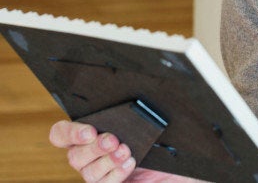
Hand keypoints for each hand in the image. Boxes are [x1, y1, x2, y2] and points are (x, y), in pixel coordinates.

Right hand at [49, 120, 198, 182]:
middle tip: (113, 140)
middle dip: (94, 147)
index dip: (69, 133)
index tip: (91, 130)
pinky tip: (129, 163)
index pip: (61, 134)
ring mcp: (100, 174)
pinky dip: (115, 174)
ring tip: (126, 151)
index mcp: (92, 135)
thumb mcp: (149, 125)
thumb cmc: (164, 142)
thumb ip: (134, 114)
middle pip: (74, 155)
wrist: (182, 168)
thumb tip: (134, 96)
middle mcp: (91, 156)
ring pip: (87, 171)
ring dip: (106, 161)